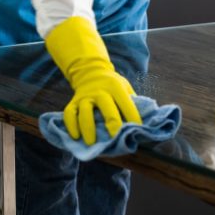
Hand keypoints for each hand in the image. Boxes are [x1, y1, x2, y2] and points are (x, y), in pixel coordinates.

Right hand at [45, 17, 141, 144]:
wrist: (91, 72)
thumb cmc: (113, 85)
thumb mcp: (125, 86)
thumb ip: (132, 100)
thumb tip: (145, 120)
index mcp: (116, 87)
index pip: (126, 103)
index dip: (133, 116)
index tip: (137, 130)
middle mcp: (100, 91)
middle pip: (106, 107)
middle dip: (112, 123)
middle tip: (115, 138)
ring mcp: (85, 96)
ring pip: (84, 111)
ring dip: (87, 127)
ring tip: (91, 142)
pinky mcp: (74, 101)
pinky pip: (69, 113)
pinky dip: (71, 125)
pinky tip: (75, 136)